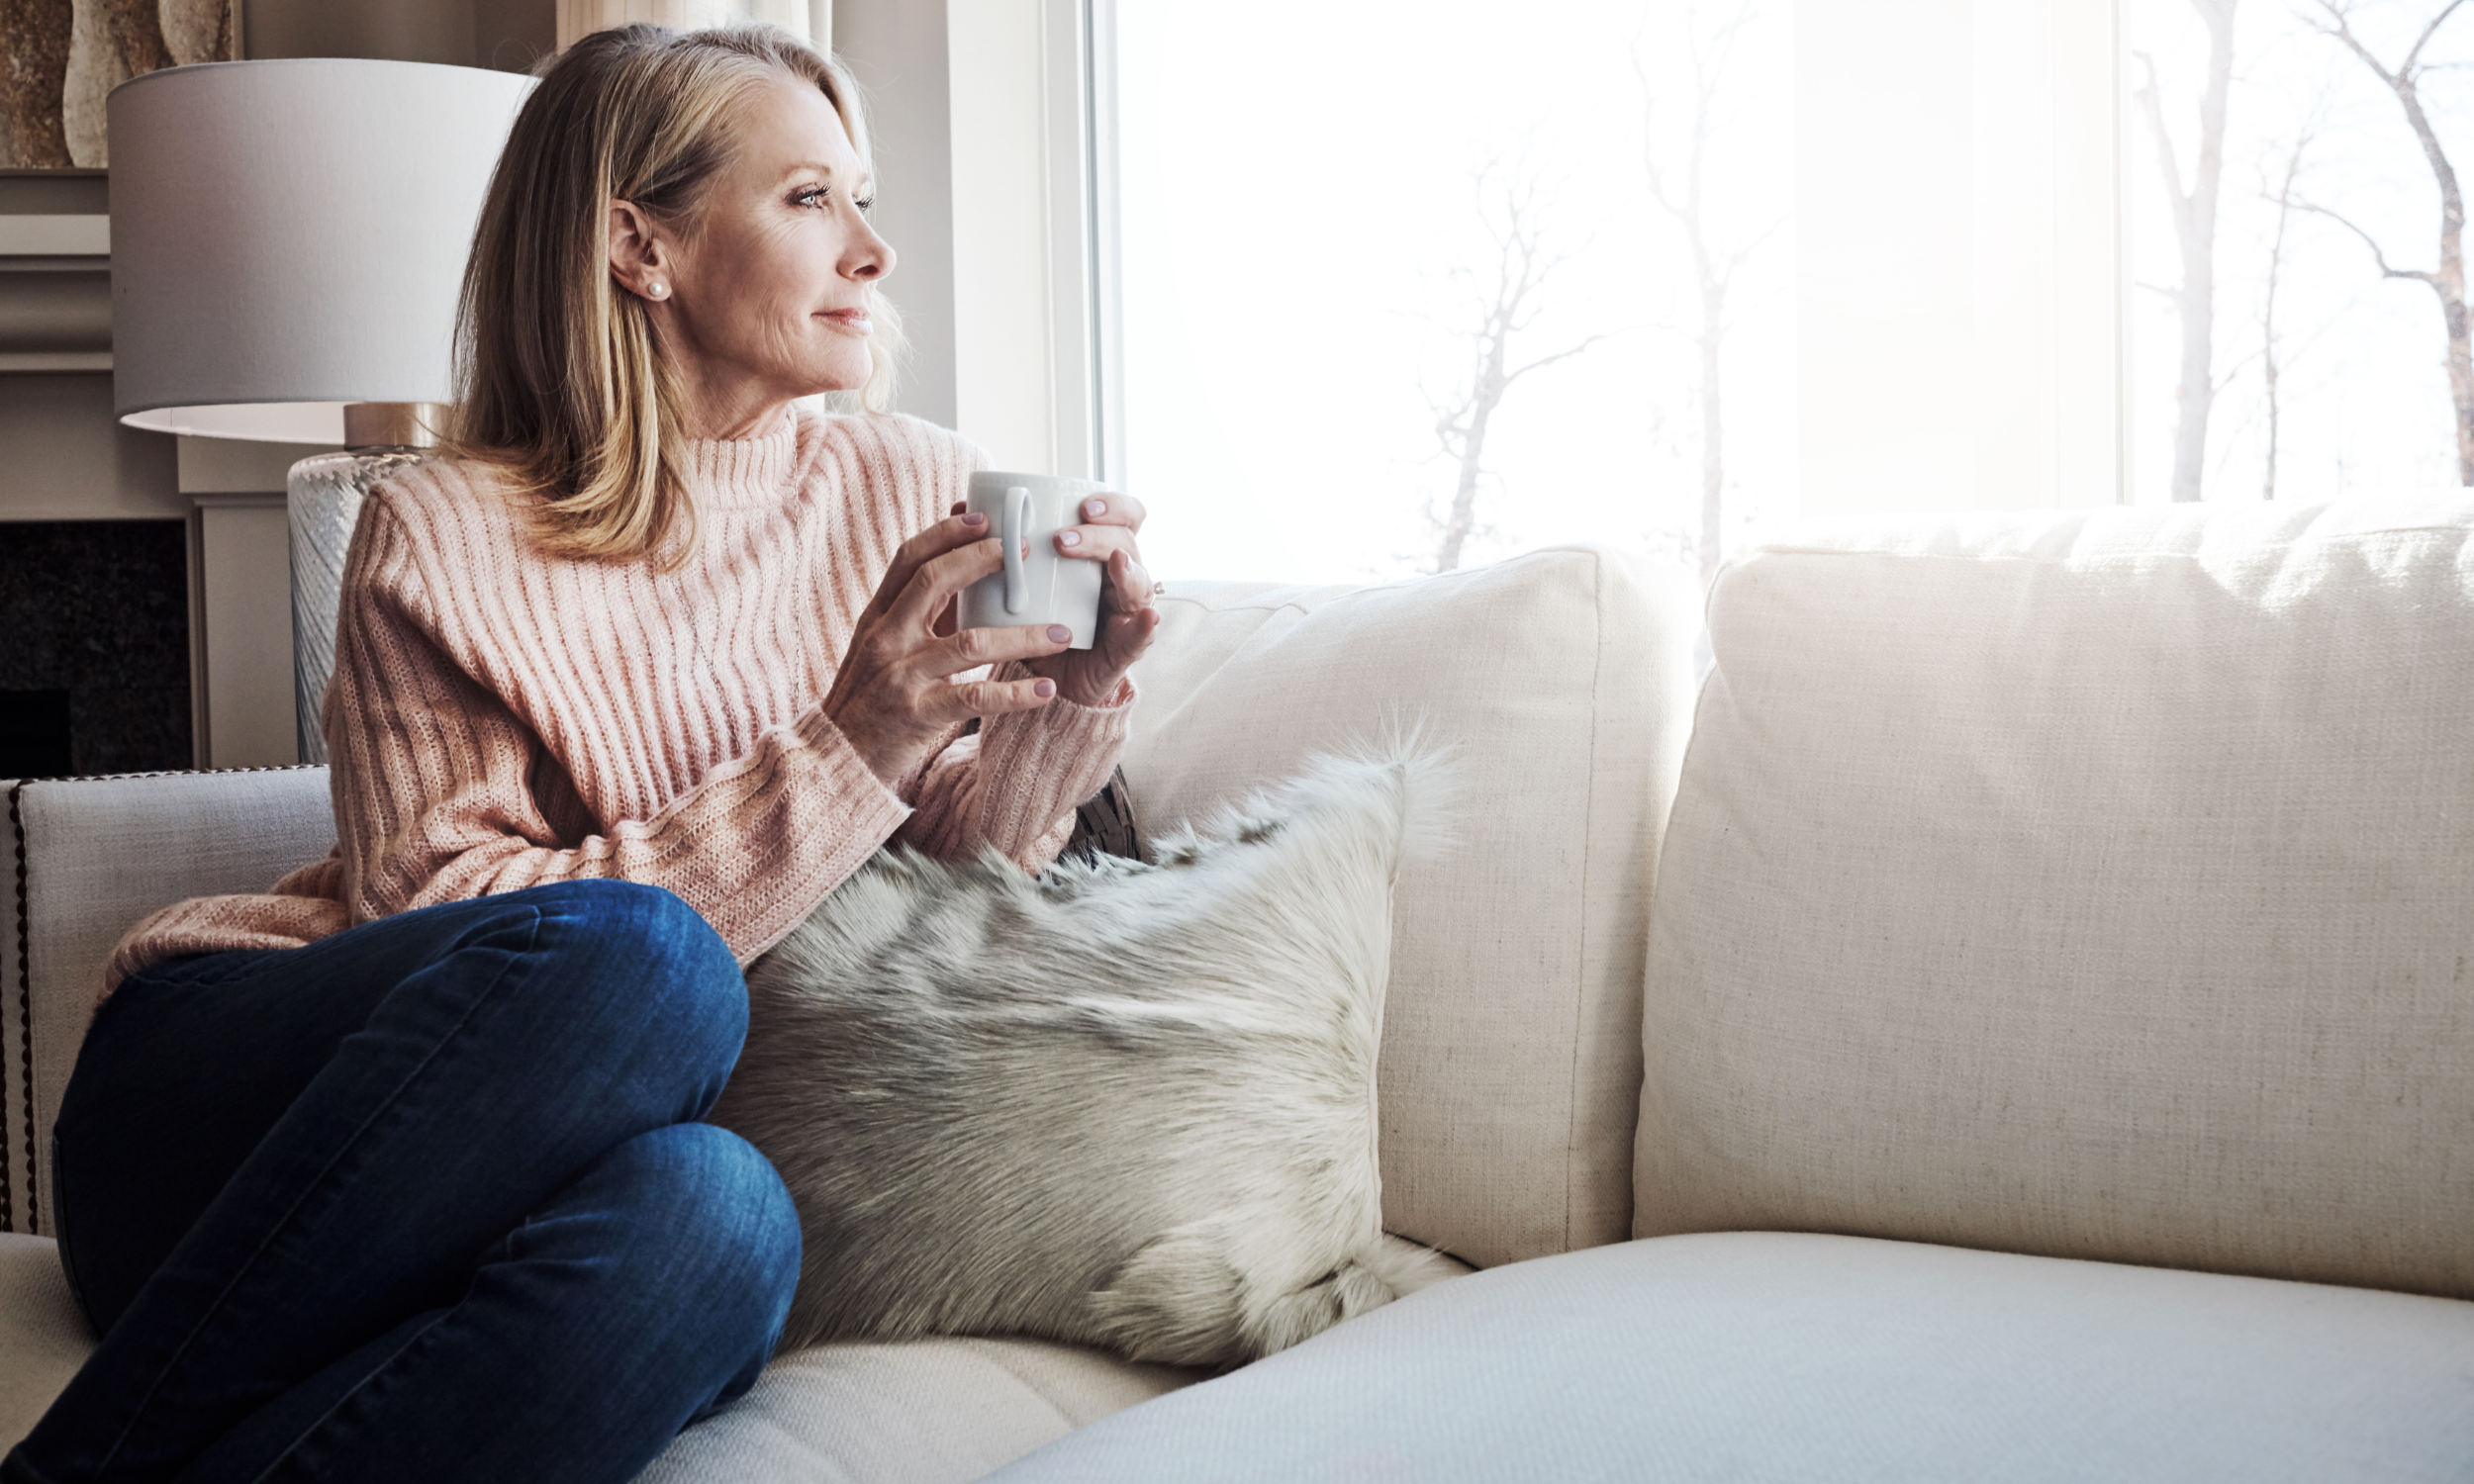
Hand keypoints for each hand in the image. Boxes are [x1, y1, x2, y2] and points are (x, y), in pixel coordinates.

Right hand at [826, 512, 1078, 784]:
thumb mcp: (885, 646)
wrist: (837, 759)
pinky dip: (1015, 693)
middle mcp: (885, 638)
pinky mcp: (917, 715)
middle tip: (1027, 551)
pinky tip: (1046, 689)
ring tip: (1063, 632)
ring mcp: (900, 676)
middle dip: (983, 560)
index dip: (946, 533)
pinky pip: (974, 697)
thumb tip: (962, 564)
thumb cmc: (871, 696)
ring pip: (968, 643)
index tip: (984, 516)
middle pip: (933, 582)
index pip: (908, 559)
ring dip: (1022, 636)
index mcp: (878, 615)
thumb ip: (919, 611)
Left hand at [947, 492, 1160, 707]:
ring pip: (1139, 581)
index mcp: (1097, 555)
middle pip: (1127, 541)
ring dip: (1127, 569)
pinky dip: (1147, 625)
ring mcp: (1126, 612)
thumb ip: (995, 548)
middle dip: (1101, 535)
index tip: (1082, 504)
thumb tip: (961, 508)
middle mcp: (1119, 578)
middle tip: (1063, 539)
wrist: (1042, 683)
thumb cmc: (1031, 626)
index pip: (1121, 516)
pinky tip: (1148, 617)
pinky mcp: (1125, 649)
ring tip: (1114, 563)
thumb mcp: (1015, 583)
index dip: (1111, 505)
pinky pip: (1142, 637)